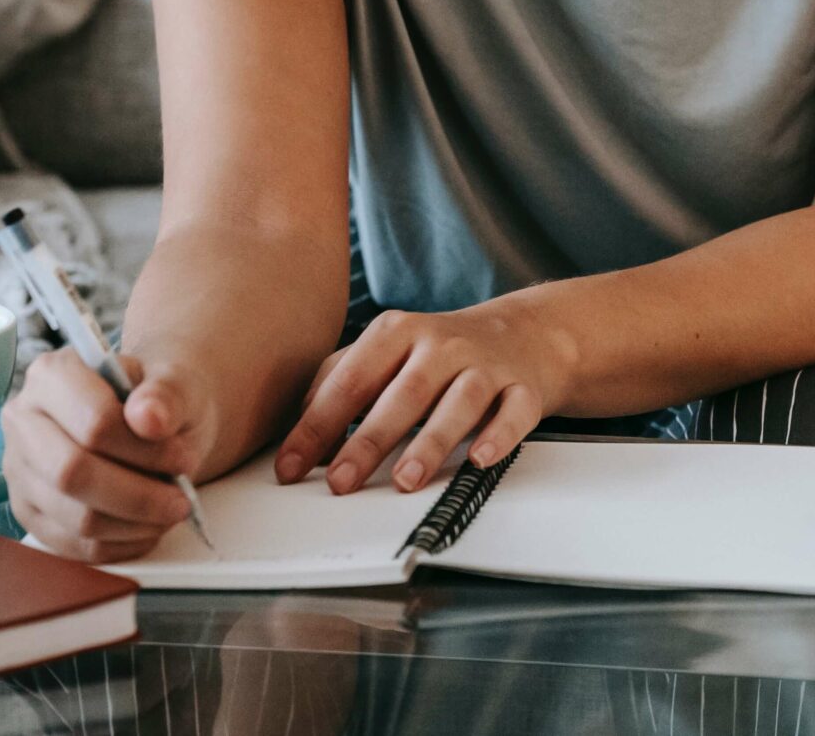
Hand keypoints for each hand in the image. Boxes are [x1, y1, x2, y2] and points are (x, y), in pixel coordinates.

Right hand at [0, 348, 210, 561]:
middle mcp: (23, 420)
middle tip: (181, 500)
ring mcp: (20, 470)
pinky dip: (120, 544)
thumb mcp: (177, 382)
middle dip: (138, 496)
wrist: (149, 417)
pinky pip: (74, 546)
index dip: (145, 451)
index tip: (183, 459)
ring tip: (169, 510)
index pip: (94, 423)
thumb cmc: (157, 399)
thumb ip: (167, 394)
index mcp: (53, 375)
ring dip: (134, 523)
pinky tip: (147, 527)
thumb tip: (148, 417)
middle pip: (73, 474)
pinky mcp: (29, 512)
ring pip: (75, 517)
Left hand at [273, 302, 576, 493]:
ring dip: (431, 441)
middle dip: (369, 439)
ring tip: (406, 480)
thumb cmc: (439, 352)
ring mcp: (485, 366)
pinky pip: (514, 412)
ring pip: (459, 402)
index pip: (350, 379)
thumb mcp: (386, 351)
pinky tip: (480, 458)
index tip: (292, 466)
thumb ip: (338, 380)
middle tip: (341, 482)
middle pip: (403, 393)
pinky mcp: (523, 389)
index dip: (317, 425)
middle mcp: (441, 345)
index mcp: (398, 332)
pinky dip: (499, 435)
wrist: (523, 334)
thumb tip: (297, 432)